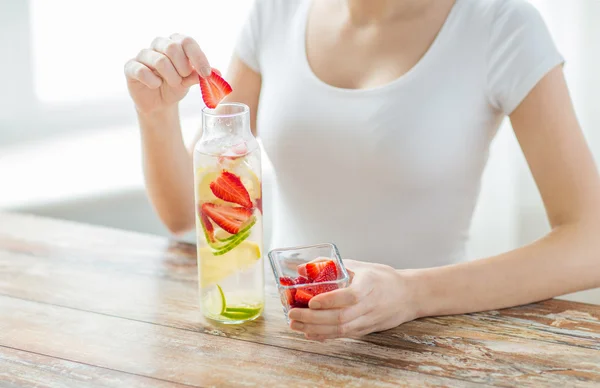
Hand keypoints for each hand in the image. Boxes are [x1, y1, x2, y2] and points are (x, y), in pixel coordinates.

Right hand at [124, 34, 210, 113]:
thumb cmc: (175, 86)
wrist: (159, 103)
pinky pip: (142, 71)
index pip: (187, 41)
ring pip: (159, 61)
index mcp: (175, 42)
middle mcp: (158, 44)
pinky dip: (153, 81)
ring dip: (171, 77)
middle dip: (182, 69)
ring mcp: (143, 54)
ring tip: (172, 84)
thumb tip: (217, 73)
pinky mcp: (131, 67)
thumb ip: (201, 75)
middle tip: (183, 79)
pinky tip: (156, 85)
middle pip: (172, 48)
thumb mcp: (190, 81)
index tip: (206, 74)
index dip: (198, 57)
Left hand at [288, 260, 418, 340]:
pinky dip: (324, 335)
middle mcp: (370, 304)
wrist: (408, 296)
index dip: (330, 300)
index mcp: (370, 284)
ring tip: (295, 324)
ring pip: (341, 329)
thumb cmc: (381, 277)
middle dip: (314, 318)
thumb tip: (301, 268)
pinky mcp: (366, 330)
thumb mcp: (359, 265)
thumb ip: (330, 266)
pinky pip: (343, 335)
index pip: (351, 296)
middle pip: (341, 317)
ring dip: (315, 329)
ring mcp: (368, 319)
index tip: (312, 301)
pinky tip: (309, 333)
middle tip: (293, 314)